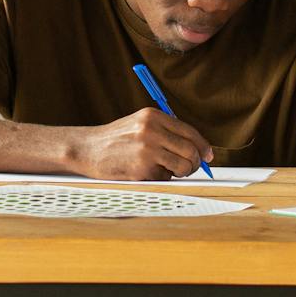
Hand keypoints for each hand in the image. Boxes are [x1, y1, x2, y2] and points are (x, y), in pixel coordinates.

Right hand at [73, 108, 214, 180]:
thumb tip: (197, 150)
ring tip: (168, 172)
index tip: (208, 156)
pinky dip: (161, 180)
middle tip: (190, 169)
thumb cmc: (116, 139)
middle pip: (191, 151)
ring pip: (183, 167)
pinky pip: (165, 178)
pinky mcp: (141, 169)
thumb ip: (166, 132)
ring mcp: (147, 150)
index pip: (190, 132)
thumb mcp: (140, 125)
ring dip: (181, 173)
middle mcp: (151, 130)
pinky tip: (146, 173)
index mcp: (153, 116)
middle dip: (195, 163)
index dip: (203, 146)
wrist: (87, 149)